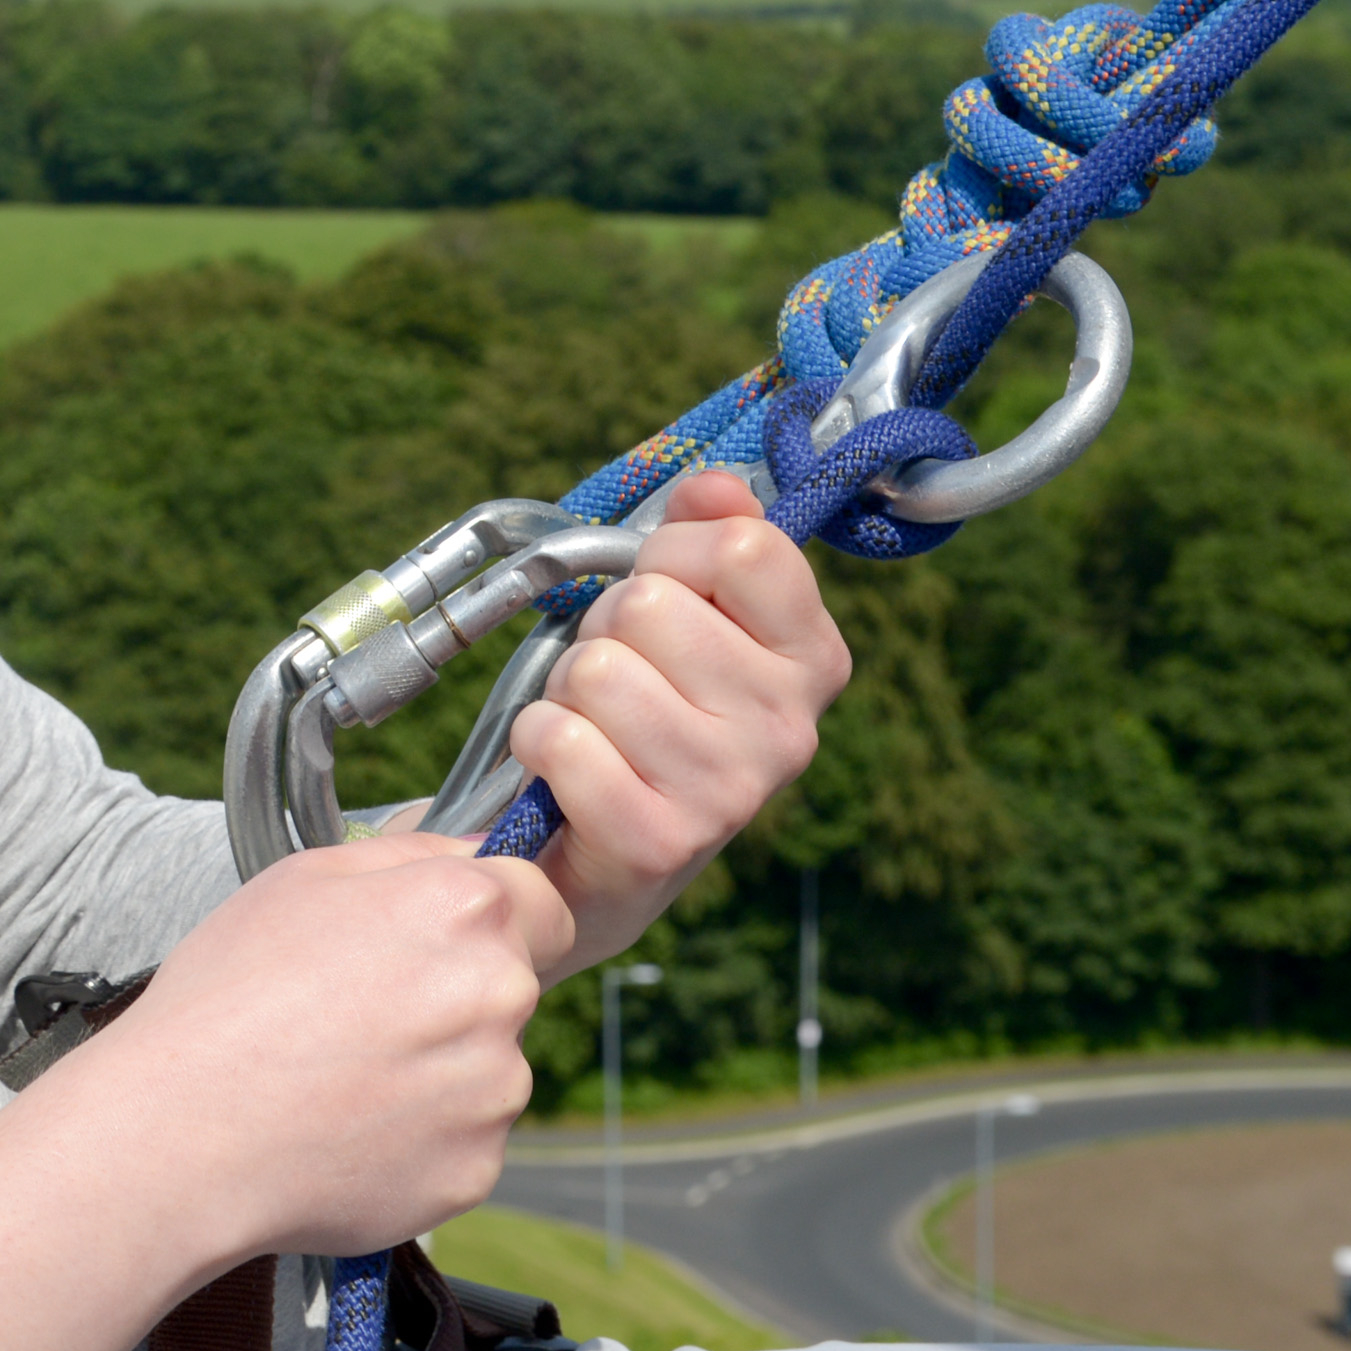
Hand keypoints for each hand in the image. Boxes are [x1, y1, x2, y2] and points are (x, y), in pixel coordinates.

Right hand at [0, 827, 563, 1350]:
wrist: (183, 1133)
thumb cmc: (227, 997)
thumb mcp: (302, 881)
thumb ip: (410, 856)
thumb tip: (477, 854)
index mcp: (467, 909)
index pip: (541, 901)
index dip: (493, 920)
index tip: (437, 945)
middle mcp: (500, 995)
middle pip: (512, 986)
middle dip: (457, 996)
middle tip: (363, 1016)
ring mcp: (493, 1090)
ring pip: (489, 1069)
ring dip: (439, 1072)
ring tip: (342, 1080)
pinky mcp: (475, 1168)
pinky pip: (465, 1143)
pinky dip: (421, 1141)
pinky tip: (348, 1132)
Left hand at [509, 468, 853, 969]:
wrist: (599, 863)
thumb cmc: (644, 715)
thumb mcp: (687, 617)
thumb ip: (706, 536)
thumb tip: (712, 487)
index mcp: (813, 661)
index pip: (744, 546)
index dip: (673, 553)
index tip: (664, 593)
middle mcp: (789, 730)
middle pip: (651, 603)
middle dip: (607, 627)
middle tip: (619, 678)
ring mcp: (728, 792)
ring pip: (598, 667)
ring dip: (568, 688)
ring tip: (594, 724)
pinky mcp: (658, 842)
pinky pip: (560, 735)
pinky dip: (537, 740)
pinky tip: (562, 770)